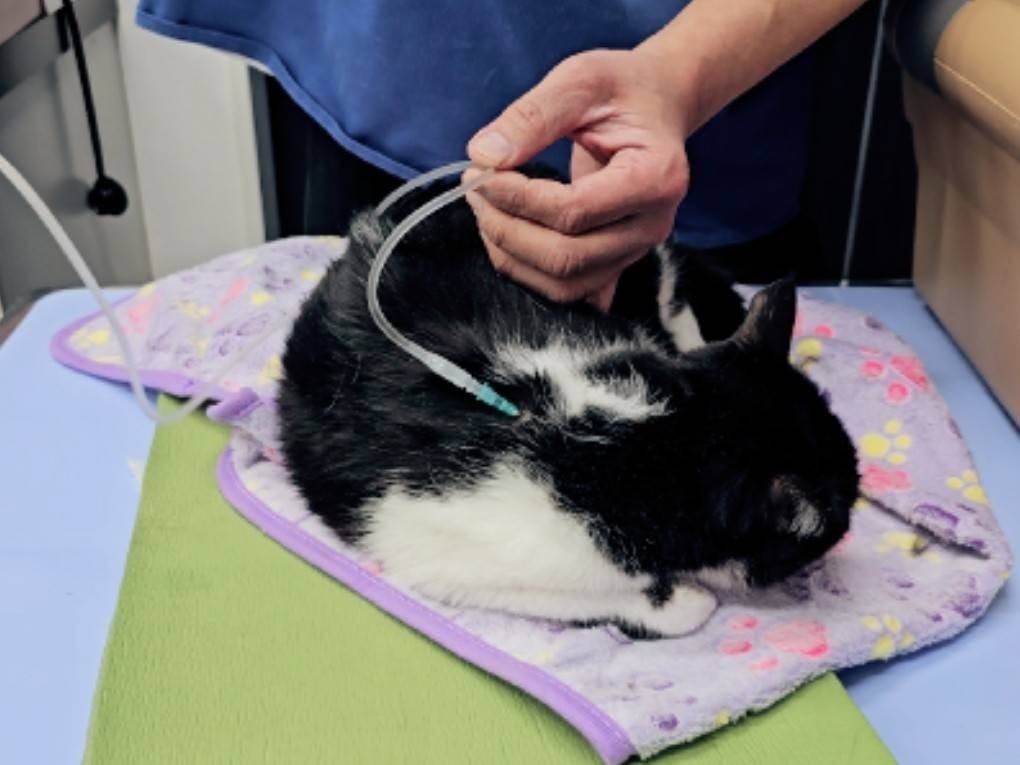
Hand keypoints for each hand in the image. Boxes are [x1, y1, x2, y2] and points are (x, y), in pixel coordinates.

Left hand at [466, 48, 690, 310]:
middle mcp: (652, 225)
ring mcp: (636, 251)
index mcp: (655, 177)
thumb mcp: (580, 79)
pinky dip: (529, 273)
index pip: (574, 211)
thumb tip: (484, 156)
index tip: (481, 171)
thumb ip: (533, 115)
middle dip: (507, 229)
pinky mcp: (617, 263)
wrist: (656, 105)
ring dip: (511, 256)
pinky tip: (509, 237)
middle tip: (476, 191)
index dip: (518, 198)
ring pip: (565, 285)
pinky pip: (570, 291)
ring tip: (486, 212)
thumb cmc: (621, 89)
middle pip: (567, 257)